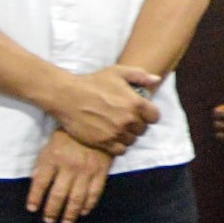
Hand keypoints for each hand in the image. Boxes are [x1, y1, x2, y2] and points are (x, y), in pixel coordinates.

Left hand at [26, 130, 112, 222]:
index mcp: (53, 157)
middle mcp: (69, 166)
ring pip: (76, 198)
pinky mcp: (101, 172)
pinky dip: (88, 205)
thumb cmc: (68, 136)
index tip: (32, 209)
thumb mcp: (50, 145)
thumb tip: (36, 182)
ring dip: (69, 213)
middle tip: (48, 220)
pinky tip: (83, 212)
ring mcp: (87, 170)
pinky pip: (95, 193)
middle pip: (58, 195)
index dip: (35, 198)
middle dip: (51, 211)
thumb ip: (43, 164)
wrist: (96, 124)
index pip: (40, 183)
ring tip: (65, 222)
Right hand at [47, 64, 161, 152]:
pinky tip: (112, 136)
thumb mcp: (117, 72)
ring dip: (127, 135)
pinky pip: (120, 150)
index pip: (155, 117)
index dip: (149, 115)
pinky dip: (118, 145)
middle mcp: (128, 119)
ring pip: (132, 140)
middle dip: (137, 124)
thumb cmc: (92, 82)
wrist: (67, 96)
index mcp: (135, 103)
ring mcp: (116, 132)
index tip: (141, 113)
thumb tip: (156, 79)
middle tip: (126, 119)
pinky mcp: (104, 142)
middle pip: (143, 130)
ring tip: (118, 127)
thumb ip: (139, 75)